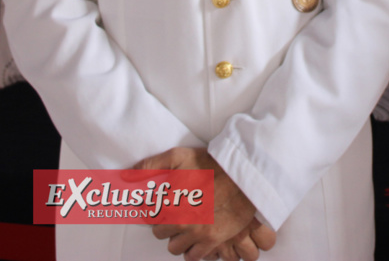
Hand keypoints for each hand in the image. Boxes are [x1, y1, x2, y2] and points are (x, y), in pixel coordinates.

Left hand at [133, 147, 263, 259]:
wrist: (244, 174)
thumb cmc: (212, 164)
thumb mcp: (180, 156)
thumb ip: (151, 165)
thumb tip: (126, 175)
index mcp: (170, 202)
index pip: (149, 216)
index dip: (156, 208)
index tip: (165, 203)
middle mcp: (180, 221)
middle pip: (160, 233)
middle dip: (166, 223)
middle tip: (178, 211)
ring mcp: (196, 233)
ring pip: (174, 247)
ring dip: (178, 237)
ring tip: (188, 224)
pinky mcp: (212, 241)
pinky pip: (192, 256)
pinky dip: (192, 249)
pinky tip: (197, 236)